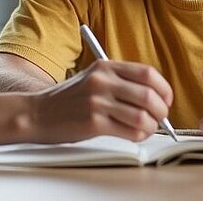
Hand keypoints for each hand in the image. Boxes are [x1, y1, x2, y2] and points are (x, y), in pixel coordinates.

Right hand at [30, 60, 172, 143]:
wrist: (37, 114)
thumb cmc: (68, 100)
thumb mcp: (93, 78)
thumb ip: (120, 81)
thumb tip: (155, 96)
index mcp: (105, 67)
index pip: (148, 73)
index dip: (164, 89)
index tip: (166, 100)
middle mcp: (102, 82)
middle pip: (149, 95)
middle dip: (162, 111)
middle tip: (160, 118)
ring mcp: (97, 102)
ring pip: (142, 116)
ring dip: (151, 126)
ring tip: (146, 129)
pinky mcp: (93, 123)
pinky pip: (130, 131)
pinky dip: (139, 136)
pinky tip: (135, 135)